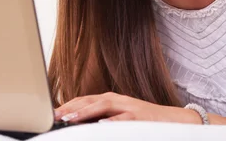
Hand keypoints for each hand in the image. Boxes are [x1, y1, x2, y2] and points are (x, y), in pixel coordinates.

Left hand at [53, 92, 200, 123]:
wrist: (174, 120)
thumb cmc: (145, 121)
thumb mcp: (120, 118)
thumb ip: (102, 119)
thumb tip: (81, 124)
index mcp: (112, 100)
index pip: (84, 100)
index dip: (67, 105)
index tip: (51, 114)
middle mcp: (118, 100)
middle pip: (90, 100)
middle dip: (70, 108)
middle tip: (54, 117)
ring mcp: (129, 107)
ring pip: (103, 106)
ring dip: (85, 112)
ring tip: (69, 119)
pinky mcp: (140, 117)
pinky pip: (123, 119)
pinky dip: (111, 121)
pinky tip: (100, 125)